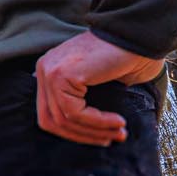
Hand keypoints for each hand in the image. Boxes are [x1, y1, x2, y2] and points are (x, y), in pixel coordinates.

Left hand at [35, 30, 162, 145]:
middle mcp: (44, 70)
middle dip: (83, 136)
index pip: (48, 115)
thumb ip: (82, 103)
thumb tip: (85, 134)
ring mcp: (50, 71)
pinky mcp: (62, 74)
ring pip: (64, 120)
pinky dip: (98, 122)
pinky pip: (75, 112)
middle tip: (111, 139)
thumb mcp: (95, 86)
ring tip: (119, 132)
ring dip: (95, 131)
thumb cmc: (122, 61)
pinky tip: (118, 121)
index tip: (101, 137)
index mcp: (49, 73)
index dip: (74, 133)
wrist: (133, 37)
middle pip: (50, 121)